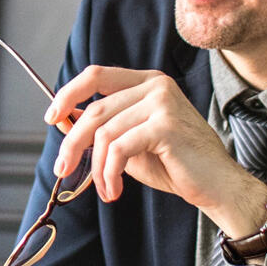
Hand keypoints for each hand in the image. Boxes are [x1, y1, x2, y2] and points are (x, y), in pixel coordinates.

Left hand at [45, 65, 266, 236]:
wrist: (215, 186)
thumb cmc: (174, 165)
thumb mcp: (129, 144)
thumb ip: (100, 129)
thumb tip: (62, 120)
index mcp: (147, 82)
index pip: (97, 75)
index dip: (69, 93)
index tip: (52, 117)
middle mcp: (155, 85)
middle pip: (95, 109)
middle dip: (73, 143)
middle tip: (62, 169)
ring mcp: (162, 102)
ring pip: (105, 133)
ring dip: (96, 167)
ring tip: (105, 189)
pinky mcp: (165, 125)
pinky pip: (119, 149)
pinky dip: (110, 173)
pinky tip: (114, 190)